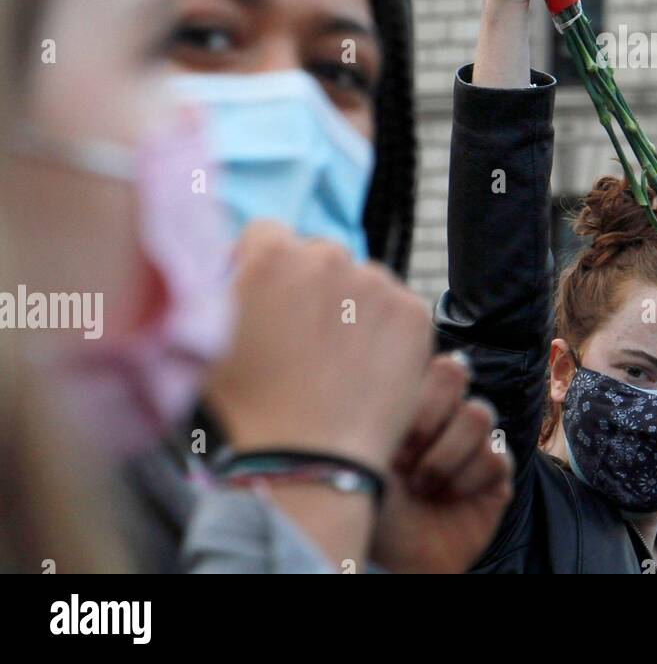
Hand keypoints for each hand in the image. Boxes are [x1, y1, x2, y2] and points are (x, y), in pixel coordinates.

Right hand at [204, 221, 431, 473]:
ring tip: (334, 359)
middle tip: (300, 336)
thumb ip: (214, 293)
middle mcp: (328, 258)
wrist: (308, 463)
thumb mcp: (203, 344)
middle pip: (317, 255)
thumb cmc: (246, 413)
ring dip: (349, 304)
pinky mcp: (413, 312)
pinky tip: (364, 367)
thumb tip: (226, 268)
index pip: (265, 234)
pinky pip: (396, 307)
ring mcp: (376, 284)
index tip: (263, 298)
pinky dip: (384, 329)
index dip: (259, 265)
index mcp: (271, 257)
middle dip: (307, 285)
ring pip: (361, 280)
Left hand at [371, 355, 513, 573]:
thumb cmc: (364, 506)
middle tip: (402, 458)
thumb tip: (415, 356)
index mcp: (407, 401)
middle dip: (426, 418)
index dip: (412, 392)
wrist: (391, 565)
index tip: (386, 433)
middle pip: (456, 371)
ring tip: (422, 487)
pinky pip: (498, 455)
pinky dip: (467, 480)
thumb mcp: (362, 444)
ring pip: (480, 413)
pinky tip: (447, 501)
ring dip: (444, 456)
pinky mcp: (496, 476)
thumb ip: (386, 394)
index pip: (424, 357)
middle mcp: (440, 417)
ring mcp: (470, 445)